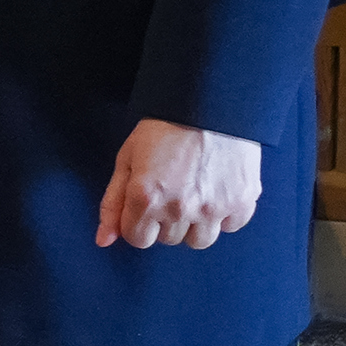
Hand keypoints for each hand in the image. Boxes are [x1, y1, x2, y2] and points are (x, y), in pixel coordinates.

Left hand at [99, 117, 263, 248]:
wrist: (209, 105)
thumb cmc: (163, 129)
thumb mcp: (127, 160)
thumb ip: (113, 203)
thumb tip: (103, 240)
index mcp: (146, 198)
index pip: (138, 239)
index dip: (138, 223)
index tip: (144, 207)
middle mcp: (179, 208)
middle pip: (169, 240)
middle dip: (164, 221)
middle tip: (170, 192)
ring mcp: (213, 208)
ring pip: (200, 240)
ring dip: (194, 224)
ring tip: (193, 195)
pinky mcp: (242, 201)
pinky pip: (230, 226)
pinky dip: (224, 215)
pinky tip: (216, 191)